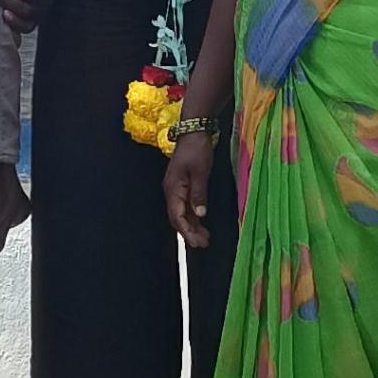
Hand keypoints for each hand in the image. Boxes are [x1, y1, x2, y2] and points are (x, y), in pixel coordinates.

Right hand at [165, 133, 215, 249]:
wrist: (194, 132)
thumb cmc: (197, 150)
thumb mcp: (200, 172)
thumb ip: (199, 193)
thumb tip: (200, 214)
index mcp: (173, 189)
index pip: (177, 216)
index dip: (186, 231)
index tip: (196, 243)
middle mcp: (172, 191)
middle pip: (178, 218)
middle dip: (189, 232)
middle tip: (203, 244)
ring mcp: (177, 189)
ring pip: (182, 213)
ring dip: (192, 226)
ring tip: (205, 238)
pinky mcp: (184, 186)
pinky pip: (186, 206)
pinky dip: (194, 217)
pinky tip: (201, 224)